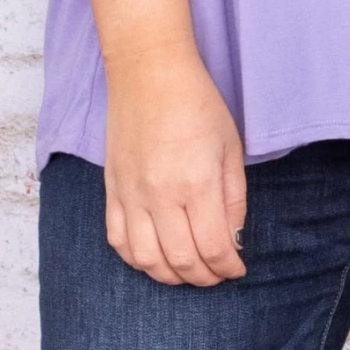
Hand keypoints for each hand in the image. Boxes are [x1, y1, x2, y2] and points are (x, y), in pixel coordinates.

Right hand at [103, 43, 247, 285]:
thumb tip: (232, 239)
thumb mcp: (230, 147)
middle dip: (205, 278)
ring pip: (145, 260)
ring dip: (170, 276)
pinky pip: (117, 240)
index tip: (238, 269)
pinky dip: (136, 260)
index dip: (228, 268)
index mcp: (195, 183)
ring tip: (188, 271)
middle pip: (180, 262)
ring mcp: (131, 194)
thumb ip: (233, 198)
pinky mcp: (112, 189)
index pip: (212, 248)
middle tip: (218, 274)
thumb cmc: (197, 103)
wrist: (149, 72)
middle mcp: (159, 195)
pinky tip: (154, 257)